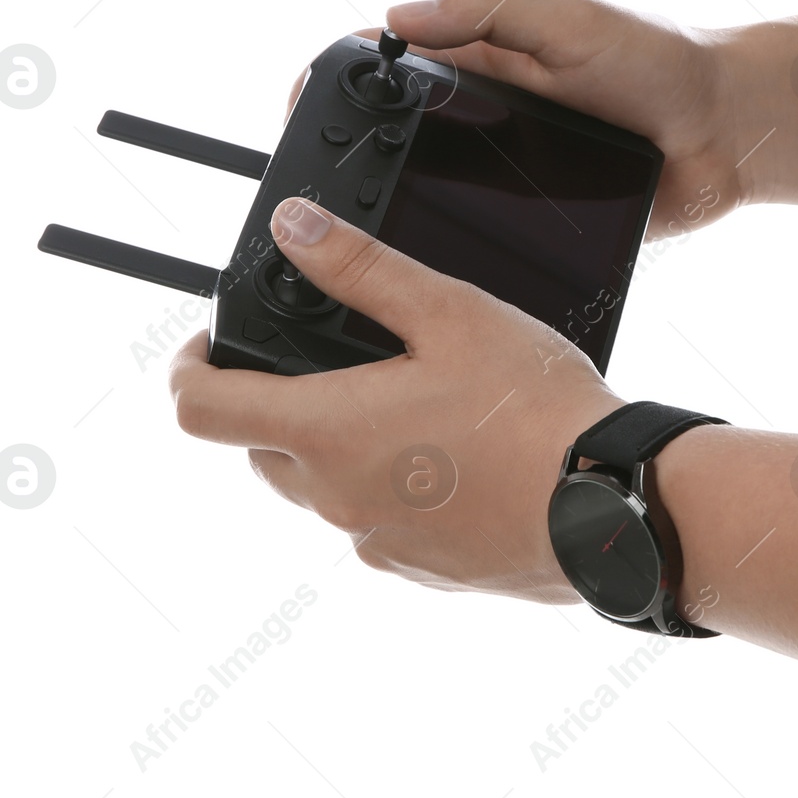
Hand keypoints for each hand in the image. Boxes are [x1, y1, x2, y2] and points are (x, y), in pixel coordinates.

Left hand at [169, 197, 624, 599]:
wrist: (608, 506)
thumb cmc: (534, 410)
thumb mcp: (448, 313)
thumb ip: (360, 270)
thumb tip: (293, 228)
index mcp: (327, 431)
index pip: (200, 410)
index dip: (189, 369)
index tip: (210, 345)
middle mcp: (335, 499)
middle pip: (261, 448)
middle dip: (278, 401)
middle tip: (337, 360)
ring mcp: (375, 542)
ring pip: (320, 488)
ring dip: (337, 447)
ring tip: (412, 405)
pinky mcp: (418, 569)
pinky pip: (373, 523)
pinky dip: (390, 488)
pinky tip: (454, 458)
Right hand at [287, 0, 745, 238]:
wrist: (730, 132)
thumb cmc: (658, 59)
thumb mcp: (568, 20)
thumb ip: (487, 11)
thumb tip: (397, 15)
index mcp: (485, 62)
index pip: (391, 67)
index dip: (344, 84)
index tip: (303, 104)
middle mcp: (489, 120)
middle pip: (399, 139)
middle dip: (358, 157)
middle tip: (323, 186)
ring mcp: (511, 175)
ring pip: (436, 199)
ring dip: (402, 212)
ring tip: (362, 236)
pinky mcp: (541, 224)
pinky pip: (487, 242)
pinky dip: (458, 255)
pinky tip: (429, 275)